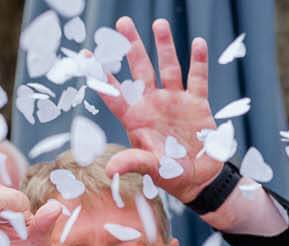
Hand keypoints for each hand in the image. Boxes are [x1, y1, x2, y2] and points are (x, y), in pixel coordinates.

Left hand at [98, 17, 221, 201]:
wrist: (200, 179)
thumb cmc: (171, 176)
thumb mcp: (151, 169)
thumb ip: (133, 163)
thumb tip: (110, 170)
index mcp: (136, 119)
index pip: (114, 92)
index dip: (100, 74)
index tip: (87, 54)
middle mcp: (153, 104)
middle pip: (139, 70)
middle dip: (131, 47)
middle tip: (122, 23)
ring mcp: (175, 101)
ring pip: (168, 67)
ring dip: (164, 45)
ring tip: (158, 23)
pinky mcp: (197, 103)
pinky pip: (197, 78)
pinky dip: (198, 61)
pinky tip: (197, 43)